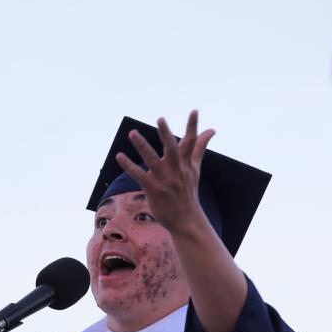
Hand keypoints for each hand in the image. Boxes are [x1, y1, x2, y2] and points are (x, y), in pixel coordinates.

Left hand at [115, 110, 214, 235]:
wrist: (186, 220)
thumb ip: (200, 148)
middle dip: (166, 134)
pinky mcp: (153, 189)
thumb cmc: (188, 192)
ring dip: (142, 146)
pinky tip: (120, 156)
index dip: (193, 126)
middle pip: (171, 148)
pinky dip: (129, 165)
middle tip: (160, 119)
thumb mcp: (195, 169)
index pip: (191, 142)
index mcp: (186, 164)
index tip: (194, 111)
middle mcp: (176, 170)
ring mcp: (165, 180)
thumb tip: (212, 130)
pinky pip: (139, 175)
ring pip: (152, 160)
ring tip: (133, 133)